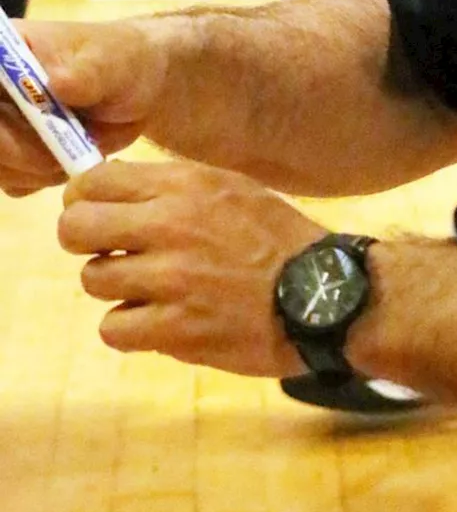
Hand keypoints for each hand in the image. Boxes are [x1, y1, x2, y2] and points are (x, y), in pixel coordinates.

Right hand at [0, 20, 168, 195]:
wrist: (139, 90)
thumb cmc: (120, 61)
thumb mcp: (111, 61)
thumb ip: (86, 73)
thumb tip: (57, 83)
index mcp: (2, 51)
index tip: (17, 115)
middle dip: (11, 147)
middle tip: (56, 153)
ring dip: (33, 167)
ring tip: (75, 147)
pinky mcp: (13, 157)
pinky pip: (13, 182)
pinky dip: (42, 179)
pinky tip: (70, 158)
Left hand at [58, 159, 323, 375]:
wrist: (326, 295)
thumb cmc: (280, 239)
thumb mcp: (232, 190)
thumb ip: (174, 188)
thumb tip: (111, 189)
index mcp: (186, 185)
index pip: (93, 182)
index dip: (84, 200)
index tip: (99, 215)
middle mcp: (171, 225)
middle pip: (75, 229)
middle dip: (87, 242)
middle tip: (115, 253)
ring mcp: (170, 279)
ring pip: (93, 280)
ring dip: (118, 287)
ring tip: (154, 290)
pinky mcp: (174, 329)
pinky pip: (113, 328)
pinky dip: (133, 328)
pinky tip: (162, 321)